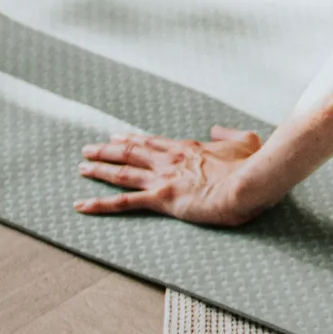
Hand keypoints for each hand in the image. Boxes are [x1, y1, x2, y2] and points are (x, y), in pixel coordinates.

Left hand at [74, 126, 271, 224]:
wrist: (249, 181)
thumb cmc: (251, 165)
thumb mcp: (245, 140)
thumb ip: (228, 133)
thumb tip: (217, 128)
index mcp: (188, 148)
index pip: (152, 142)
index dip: (132, 139)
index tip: (117, 137)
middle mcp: (169, 160)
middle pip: (130, 152)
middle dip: (107, 150)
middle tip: (88, 149)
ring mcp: (163, 178)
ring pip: (122, 172)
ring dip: (99, 169)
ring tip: (82, 168)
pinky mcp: (161, 198)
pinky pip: (124, 202)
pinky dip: (100, 203)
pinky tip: (82, 205)